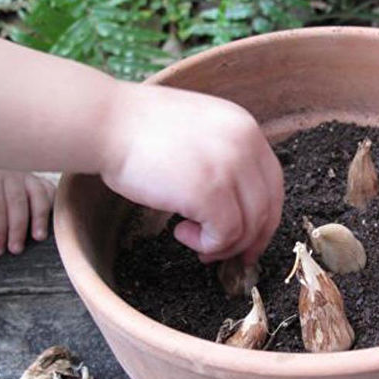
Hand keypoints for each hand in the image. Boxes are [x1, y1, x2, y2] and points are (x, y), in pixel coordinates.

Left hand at [0, 169, 55, 254]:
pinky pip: (51, 192)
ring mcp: (30, 176)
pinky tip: (51, 222)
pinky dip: (53, 207)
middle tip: (16, 249)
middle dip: (17, 228)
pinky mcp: (42, 180)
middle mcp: (11, 174)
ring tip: (38, 237)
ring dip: (40, 218)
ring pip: (38, 196)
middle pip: (17, 202)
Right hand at [100, 83, 283, 264]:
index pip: (273, 183)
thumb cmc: (139, 131)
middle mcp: (246, 144)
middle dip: (248, 240)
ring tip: (189, 237)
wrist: (106, 123)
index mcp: (245, 127)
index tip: (249, 239)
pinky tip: (178, 231)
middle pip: (267, 208)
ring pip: (247, 227)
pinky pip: (224, 235)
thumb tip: (238, 211)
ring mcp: (231, 167)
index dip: (264, 217)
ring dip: (219, 244)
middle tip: (223, 255)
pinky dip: (205, 244)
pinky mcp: (211, 192)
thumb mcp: (199, 133)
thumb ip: (224, 159)